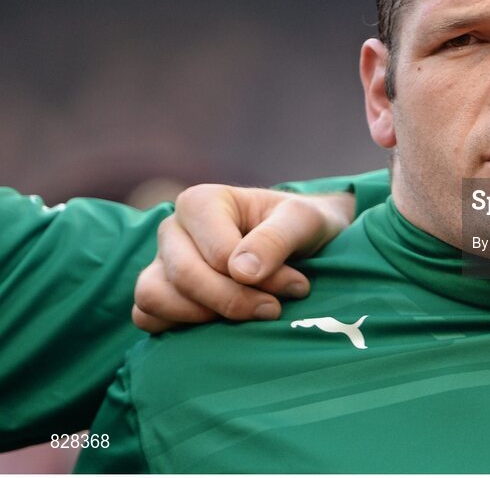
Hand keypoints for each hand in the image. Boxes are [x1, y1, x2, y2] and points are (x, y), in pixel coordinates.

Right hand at [132, 185, 354, 333]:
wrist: (299, 240)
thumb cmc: (299, 225)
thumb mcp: (303, 221)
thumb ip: (276, 239)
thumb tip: (242, 272)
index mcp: (201, 202)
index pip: (217, 254)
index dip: (258, 279)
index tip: (296, 287)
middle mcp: (173, 228)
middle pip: (184, 277)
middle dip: (233, 302)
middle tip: (274, 310)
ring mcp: (161, 261)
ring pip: (154, 297)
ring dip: (200, 317)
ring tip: (245, 317)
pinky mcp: (159, 291)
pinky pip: (145, 316)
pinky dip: (176, 327)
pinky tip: (219, 326)